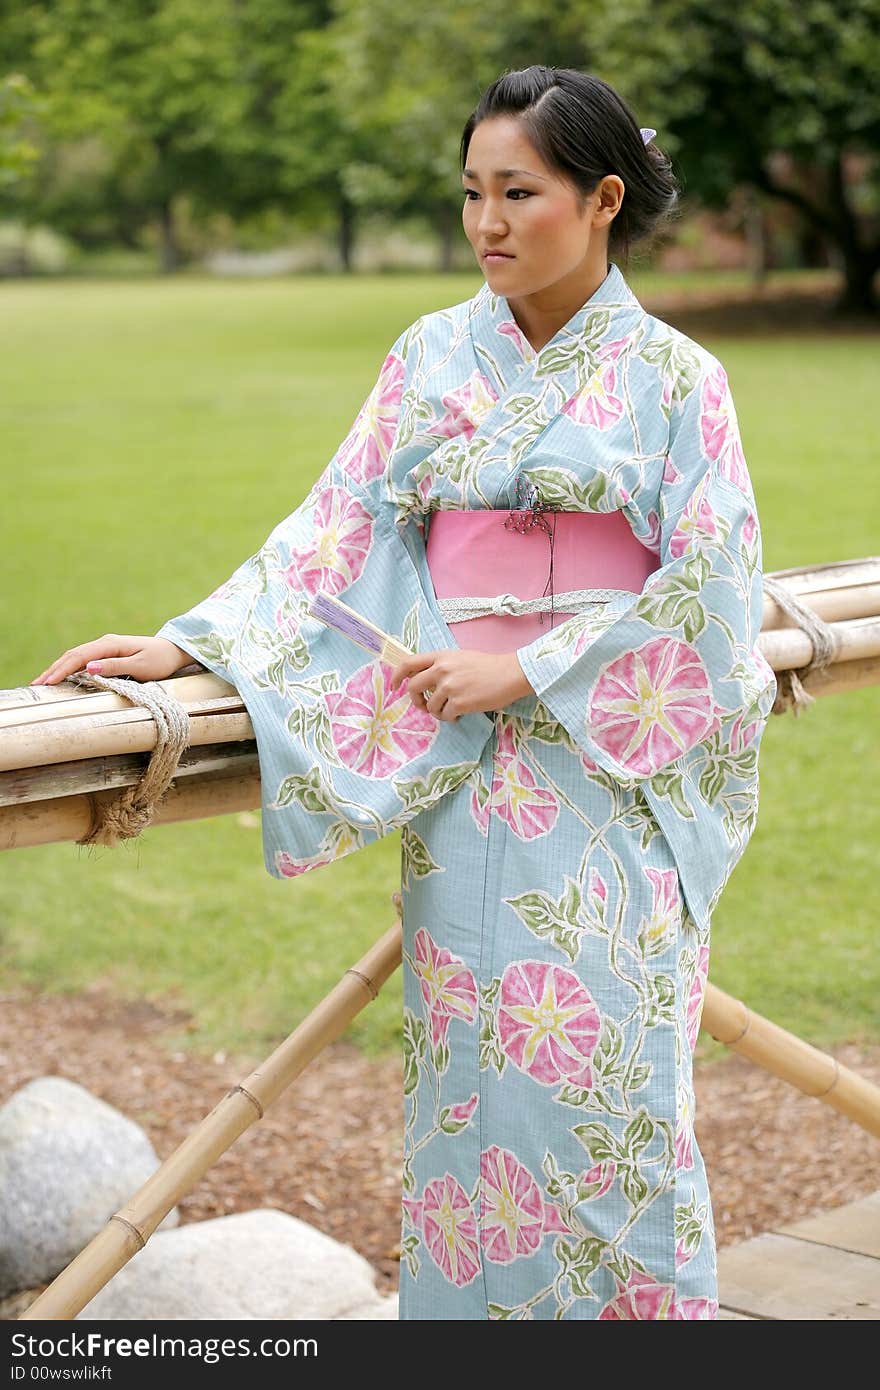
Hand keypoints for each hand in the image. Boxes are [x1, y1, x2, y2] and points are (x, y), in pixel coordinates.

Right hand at [31, 635, 194, 685]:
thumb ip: (115, 666)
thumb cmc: (160, 660)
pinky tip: (60, 676)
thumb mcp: (141, 665)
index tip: (47, 682)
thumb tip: (89, 667)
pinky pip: (83, 660)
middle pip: (72, 655)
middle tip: (36, 685)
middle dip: (53, 669)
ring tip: (42, 682)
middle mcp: (104, 643)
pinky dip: (69, 668)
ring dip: (58, 668)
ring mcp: (105, 648)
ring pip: (75, 657)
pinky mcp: (107, 654)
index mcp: (110, 644)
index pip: (79, 657)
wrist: (173, 651)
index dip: (61, 670)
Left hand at [388, 649, 534, 721]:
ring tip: (451, 708)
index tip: (395, 686)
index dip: (397, 676)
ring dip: (438, 711)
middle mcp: (441, 670)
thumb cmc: (488, 666)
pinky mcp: (459, 703)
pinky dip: (451, 717)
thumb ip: (441, 665)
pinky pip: (445, 716)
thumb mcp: (460, 657)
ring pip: (430, 706)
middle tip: (423, 705)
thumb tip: (424, 680)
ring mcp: (449, 687)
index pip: (408, 663)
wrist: (511, 673)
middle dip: (415, 700)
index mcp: (441, 656)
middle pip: (413, 687)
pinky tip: (461, 713)